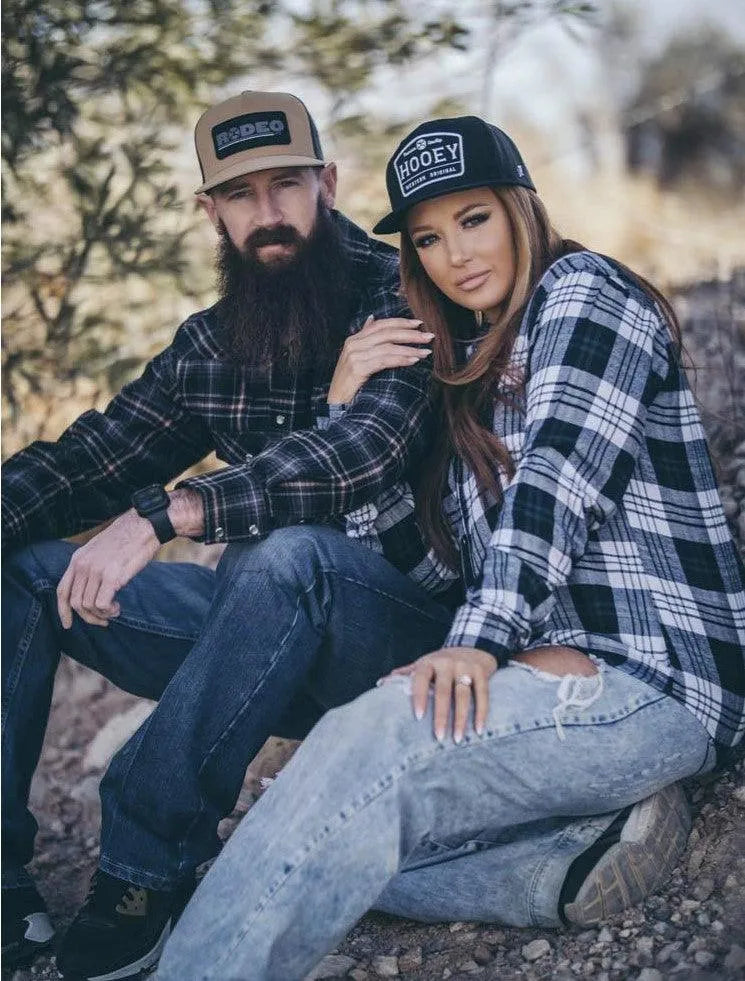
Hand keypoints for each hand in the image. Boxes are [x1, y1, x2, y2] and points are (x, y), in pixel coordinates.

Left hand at [56, 509, 160, 628]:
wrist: (144, 525)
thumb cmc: (128, 537)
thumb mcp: (99, 549)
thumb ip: (91, 566)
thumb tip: (92, 589)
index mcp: (78, 559)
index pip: (62, 590)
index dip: (63, 611)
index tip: (68, 624)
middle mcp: (83, 565)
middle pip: (75, 603)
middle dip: (88, 617)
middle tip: (103, 621)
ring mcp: (96, 571)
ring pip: (88, 606)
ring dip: (102, 615)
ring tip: (115, 610)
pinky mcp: (112, 576)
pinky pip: (101, 604)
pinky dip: (109, 611)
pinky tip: (117, 607)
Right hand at [327, 315, 432, 404]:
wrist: (335, 404)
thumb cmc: (349, 383)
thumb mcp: (356, 357)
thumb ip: (364, 339)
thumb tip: (372, 318)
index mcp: (354, 339)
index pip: (380, 324)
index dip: (400, 322)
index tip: (419, 324)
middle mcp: (353, 344)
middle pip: (387, 333)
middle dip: (410, 334)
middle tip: (429, 337)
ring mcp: (354, 356)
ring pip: (388, 347)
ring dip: (410, 348)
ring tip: (425, 352)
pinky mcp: (357, 368)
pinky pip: (384, 360)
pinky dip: (401, 359)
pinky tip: (413, 360)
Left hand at [384, 647, 497, 742]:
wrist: (472, 646)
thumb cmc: (441, 663)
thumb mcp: (423, 665)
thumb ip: (406, 674)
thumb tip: (381, 684)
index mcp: (428, 663)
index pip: (421, 679)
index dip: (419, 697)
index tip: (418, 717)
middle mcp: (447, 663)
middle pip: (444, 691)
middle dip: (441, 715)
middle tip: (438, 737)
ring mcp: (465, 667)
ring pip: (463, 695)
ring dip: (461, 718)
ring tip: (457, 738)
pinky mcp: (481, 672)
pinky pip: (483, 695)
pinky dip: (481, 713)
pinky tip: (479, 730)